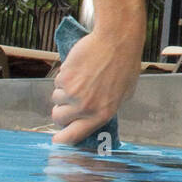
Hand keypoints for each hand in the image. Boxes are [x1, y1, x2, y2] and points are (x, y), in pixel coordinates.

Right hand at [50, 24, 143, 146]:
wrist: (116, 41)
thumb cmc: (125, 64)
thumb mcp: (124, 94)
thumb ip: (107, 108)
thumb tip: (93, 117)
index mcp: (102, 114)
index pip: (74, 135)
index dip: (62, 140)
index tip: (57, 140)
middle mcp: (85, 107)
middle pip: (58, 118)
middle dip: (61, 110)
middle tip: (70, 100)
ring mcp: (73, 93)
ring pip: (56, 98)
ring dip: (64, 91)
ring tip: (81, 78)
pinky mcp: (64, 78)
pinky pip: (57, 82)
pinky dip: (64, 76)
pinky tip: (79, 67)